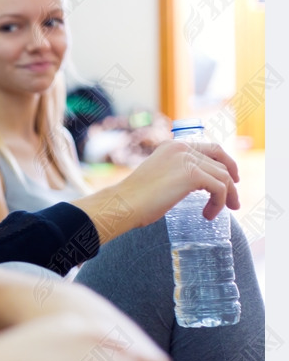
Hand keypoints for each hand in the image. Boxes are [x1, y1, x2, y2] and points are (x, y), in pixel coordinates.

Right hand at [111, 138, 240, 225]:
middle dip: (232, 183)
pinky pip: (219, 189)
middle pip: (221, 161)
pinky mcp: (192, 174)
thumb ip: (177, 173)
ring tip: (214, 214)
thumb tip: (198, 184)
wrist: (125, 202)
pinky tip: (207, 215)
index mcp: (173, 145)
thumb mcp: (160, 176)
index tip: (232, 179)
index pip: (211, 147)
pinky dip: (219, 204)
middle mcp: (182, 148)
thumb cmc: (138, 197)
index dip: (226, 162)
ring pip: (223, 176)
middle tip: (234, 201)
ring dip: (226, 198)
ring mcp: (187, 159)